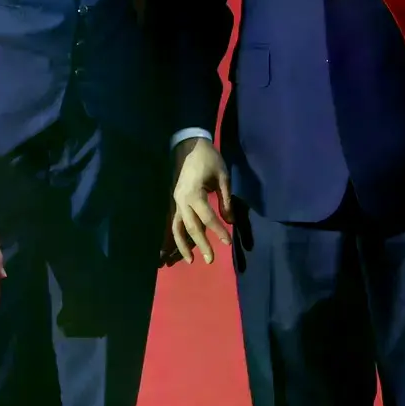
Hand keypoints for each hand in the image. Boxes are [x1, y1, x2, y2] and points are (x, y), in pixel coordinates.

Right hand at [169, 138, 232, 264]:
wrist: (189, 145)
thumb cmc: (208, 159)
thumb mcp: (222, 177)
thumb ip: (226, 200)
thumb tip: (230, 221)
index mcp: (194, 194)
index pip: (208, 218)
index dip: (218, 231)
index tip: (227, 243)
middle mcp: (182, 201)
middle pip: (191, 227)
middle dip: (201, 244)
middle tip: (210, 260)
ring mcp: (176, 202)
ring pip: (177, 228)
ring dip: (182, 245)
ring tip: (190, 260)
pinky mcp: (175, 201)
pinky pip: (175, 222)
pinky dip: (177, 235)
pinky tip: (182, 246)